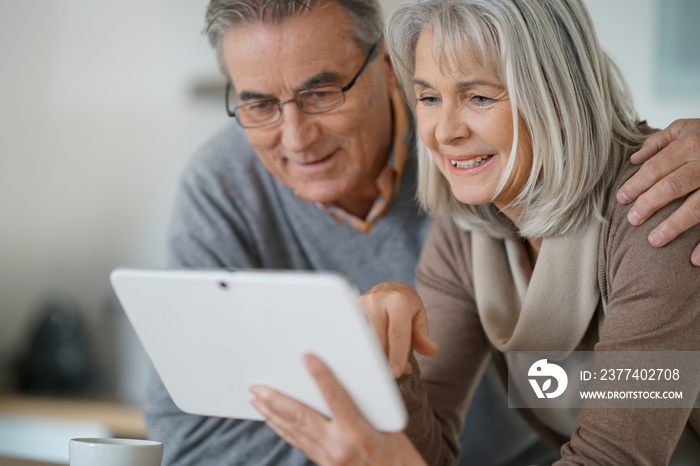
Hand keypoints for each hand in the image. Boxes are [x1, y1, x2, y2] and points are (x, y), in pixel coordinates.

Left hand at [250, 354, 426, 465]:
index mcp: (359, 433)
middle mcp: (339, 447)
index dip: (321, 375)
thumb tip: (349, 380)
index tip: (307, 357)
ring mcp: (329, 459)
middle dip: (275, 400)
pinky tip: (274, 421)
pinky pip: (299, 444)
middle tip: (257, 386)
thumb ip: (366, 406)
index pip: (335, 397)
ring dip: (272, 414)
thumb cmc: (400, 458)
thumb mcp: (391, 427)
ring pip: (294, 432)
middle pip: (301, 417)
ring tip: (257, 399)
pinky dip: (284, 430)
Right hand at [359, 282, 438, 377]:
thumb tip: (430, 350)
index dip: (397, 355)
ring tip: (387, 365)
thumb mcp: (419, 316)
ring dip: (376, 357)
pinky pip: (357, 336)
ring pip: (365, 339)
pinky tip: (372, 358)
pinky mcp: (350, 311)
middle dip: (387, 360)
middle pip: (379, 339)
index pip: (398, 332)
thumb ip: (422, 335)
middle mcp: (377, 300)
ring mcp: (361, 304)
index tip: (396, 373)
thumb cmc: (406, 305)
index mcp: (398, 300)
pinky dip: (365, 350)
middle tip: (397, 373)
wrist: (389, 288)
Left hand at [616, 119, 699, 264]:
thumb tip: (634, 158)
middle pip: (673, 186)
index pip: (656, 168)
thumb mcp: (687, 128)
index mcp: (691, 144)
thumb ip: (659, 141)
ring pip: (697, 206)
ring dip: (675, 225)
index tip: (621, 198)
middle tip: (633, 219)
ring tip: (654, 240)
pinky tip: (693, 259)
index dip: (636, 184)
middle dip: (649, 204)